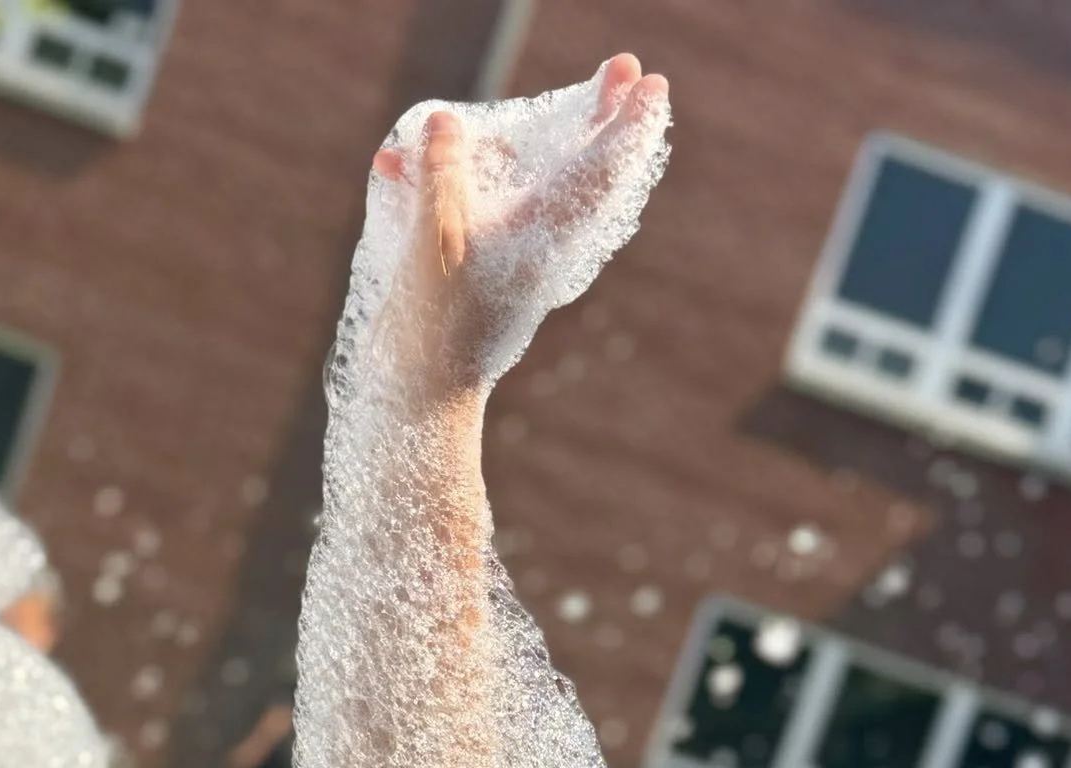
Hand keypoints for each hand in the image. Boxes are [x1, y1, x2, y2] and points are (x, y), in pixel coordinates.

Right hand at [369, 53, 669, 401]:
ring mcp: (518, 256)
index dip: (623, 123)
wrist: (426, 391)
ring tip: (570, 105)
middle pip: (584, 170)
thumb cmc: (437, 319)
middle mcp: (541, 244)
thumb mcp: (436, 236)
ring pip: (543, 185)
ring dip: (545, 140)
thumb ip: (441, 173)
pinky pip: (494, 208)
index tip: (651, 84)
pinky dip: (468, 180)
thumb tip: (445, 122)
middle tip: (627, 72)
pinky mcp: (490, 269)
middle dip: (601, 118)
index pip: (596, 169)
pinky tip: (420, 160)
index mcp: (541, 235)